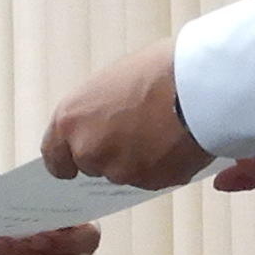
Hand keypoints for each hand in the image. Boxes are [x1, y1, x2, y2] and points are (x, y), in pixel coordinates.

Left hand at [42, 38, 209, 189]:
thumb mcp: (110, 82)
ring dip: (139, 160)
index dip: (68, 160)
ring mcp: (120, 170)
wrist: (199, 84)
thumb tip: (101, 122)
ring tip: (161, 129)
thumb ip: (95, 112)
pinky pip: (153, 179)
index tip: (76, 161)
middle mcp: (89, 150)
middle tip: (135, 130)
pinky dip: (162, 166)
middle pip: (93, 166)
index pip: (55, 159)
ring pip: (125, 173)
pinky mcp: (150, 183)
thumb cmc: (158, 71)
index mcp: (70, 121)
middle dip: (111, 154)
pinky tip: (176, 140)